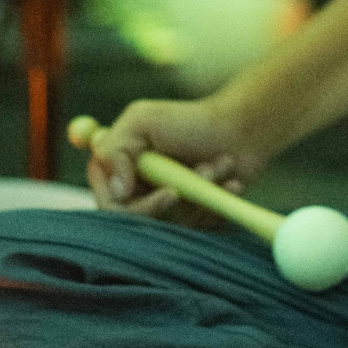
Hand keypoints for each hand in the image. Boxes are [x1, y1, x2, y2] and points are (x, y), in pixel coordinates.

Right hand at [73, 97, 265, 228]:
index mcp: (122, 165)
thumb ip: (116, 150)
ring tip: (213, 166)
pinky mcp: (195, 214)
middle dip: (159, 202)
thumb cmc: (191, 120)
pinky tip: (229, 181)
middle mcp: (142, 187)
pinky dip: (212, 202)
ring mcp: (169, 202)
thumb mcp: (142, 120)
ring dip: (193, 192)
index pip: (107, 199)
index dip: (120, 201)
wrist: (240, 128)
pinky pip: (196, 226)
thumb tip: (116, 192)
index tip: (137, 188)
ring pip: (171, 221)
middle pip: (135, 219)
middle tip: (176, 191)